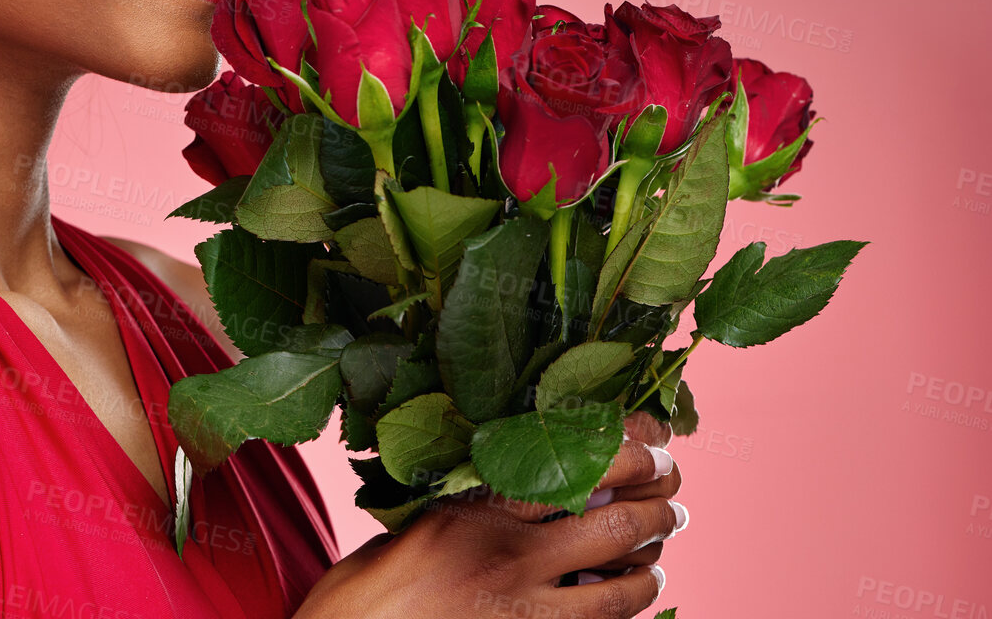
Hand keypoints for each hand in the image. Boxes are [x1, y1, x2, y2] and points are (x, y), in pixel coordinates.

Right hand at [293, 413, 684, 617]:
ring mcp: (526, 608)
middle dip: (660, 502)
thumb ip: (474, 502)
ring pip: (623, 584)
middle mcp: (510, 552)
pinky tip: (631, 594)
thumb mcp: (417, 521)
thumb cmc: (371, 585)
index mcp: (478, 503)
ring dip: (653, 562)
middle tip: (671, 491)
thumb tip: (536, 484)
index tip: (652, 441)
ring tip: (658, 548)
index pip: (578, 462)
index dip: (632, 450)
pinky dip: (627, 606)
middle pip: (617, 520)